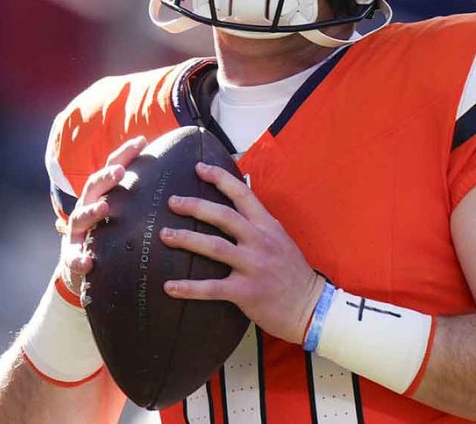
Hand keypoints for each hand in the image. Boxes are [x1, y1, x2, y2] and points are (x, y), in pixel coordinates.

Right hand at [57, 136, 147, 300]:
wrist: (82, 267)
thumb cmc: (110, 235)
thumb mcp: (125, 214)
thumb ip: (143, 199)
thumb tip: (181, 181)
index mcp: (101, 196)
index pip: (112, 169)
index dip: (125, 154)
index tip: (142, 141)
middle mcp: (86, 208)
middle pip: (94, 187)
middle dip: (106, 177)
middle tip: (121, 172)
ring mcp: (77, 232)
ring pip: (79, 217)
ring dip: (90, 211)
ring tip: (103, 208)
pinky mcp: (72, 257)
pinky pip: (73, 258)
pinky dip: (78, 259)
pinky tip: (86, 262)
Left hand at [160, 162, 325, 343]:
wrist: (310, 307)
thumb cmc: (292, 273)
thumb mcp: (281, 239)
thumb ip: (259, 224)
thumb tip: (236, 206)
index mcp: (267, 226)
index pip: (243, 194)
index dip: (220, 178)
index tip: (198, 167)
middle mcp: (260, 242)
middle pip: (223, 217)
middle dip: (195, 206)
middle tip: (172, 201)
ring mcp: (253, 267)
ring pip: (215, 247)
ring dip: (186, 239)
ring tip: (165, 235)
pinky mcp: (246, 292)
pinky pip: (212, 288)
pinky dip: (189, 288)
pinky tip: (169, 287)